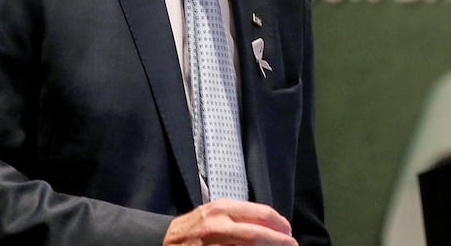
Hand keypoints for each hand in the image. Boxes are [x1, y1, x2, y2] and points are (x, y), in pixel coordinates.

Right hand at [163, 199, 297, 245]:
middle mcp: (217, 226)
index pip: (262, 214)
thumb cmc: (194, 228)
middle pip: (258, 235)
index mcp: (223, 209)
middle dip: (280, 242)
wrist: (161, 240)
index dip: (280, 225)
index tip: (289, 233)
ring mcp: (211, 245)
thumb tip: (273, 227)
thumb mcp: (217, 213)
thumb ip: (242, 217)